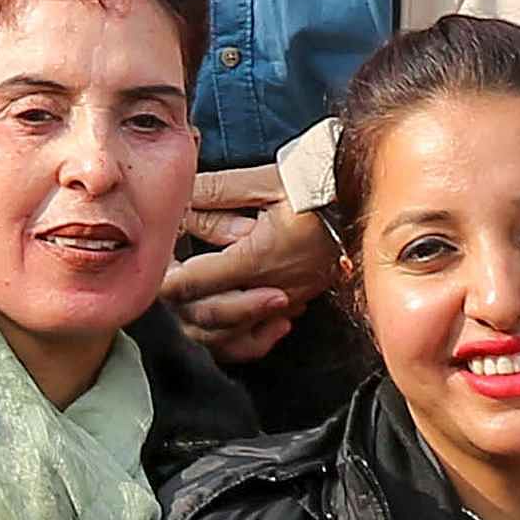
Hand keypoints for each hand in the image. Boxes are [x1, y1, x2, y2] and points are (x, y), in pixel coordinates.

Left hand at [165, 176, 341, 357]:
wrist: (366, 201)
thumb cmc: (318, 185)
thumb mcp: (266, 180)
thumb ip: (217, 190)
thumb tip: (180, 197)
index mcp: (256, 258)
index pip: (192, 284)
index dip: (163, 278)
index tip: (153, 263)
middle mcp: (269, 289)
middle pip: (204, 316)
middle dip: (175, 301)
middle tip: (162, 278)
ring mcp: (285, 301)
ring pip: (228, 336)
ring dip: (201, 322)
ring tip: (188, 299)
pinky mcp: (297, 303)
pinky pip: (257, 339)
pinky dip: (237, 337)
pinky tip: (233, 318)